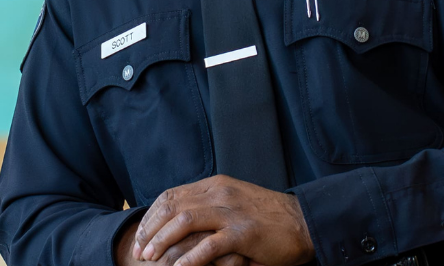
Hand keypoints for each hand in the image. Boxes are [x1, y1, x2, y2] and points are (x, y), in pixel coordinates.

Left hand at [132, 175, 315, 265]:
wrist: (303, 222)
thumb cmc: (268, 217)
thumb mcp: (235, 202)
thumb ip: (210, 205)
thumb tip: (180, 222)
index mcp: (215, 184)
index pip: (172, 196)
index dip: (152, 217)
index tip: (142, 237)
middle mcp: (220, 193)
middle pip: (172, 207)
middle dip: (150, 231)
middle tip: (139, 252)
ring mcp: (231, 212)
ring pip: (184, 222)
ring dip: (162, 242)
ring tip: (150, 259)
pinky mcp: (243, 233)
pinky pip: (208, 246)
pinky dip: (189, 260)